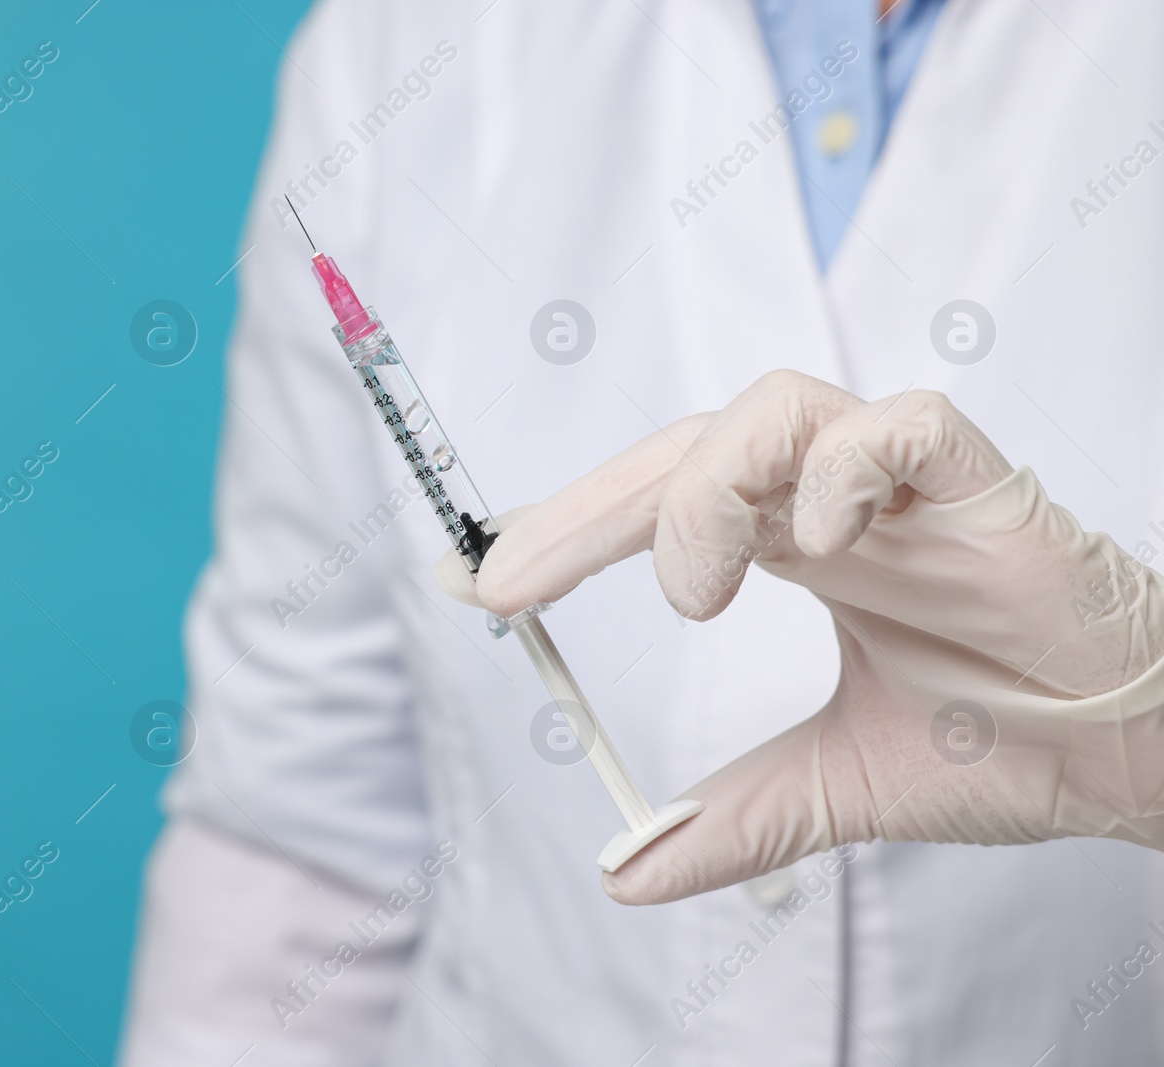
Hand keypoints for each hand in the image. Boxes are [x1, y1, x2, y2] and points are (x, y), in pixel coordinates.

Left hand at [436, 370, 1163, 903]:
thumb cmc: (1004, 743)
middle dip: (588, 508)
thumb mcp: (836, 786)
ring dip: (704, 491)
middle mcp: (838, 503)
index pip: (660, 505)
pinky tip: (819, 548)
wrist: (1134, 761)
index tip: (485, 581)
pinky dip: (843, 469)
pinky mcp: (985, 487)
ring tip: (694, 594)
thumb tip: (627, 872)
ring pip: (775, 409)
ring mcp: (906, 487)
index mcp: (799, 548)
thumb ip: (736, 819)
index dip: (571, 530)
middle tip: (510, 577)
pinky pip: (903, 424)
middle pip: (687, 449)